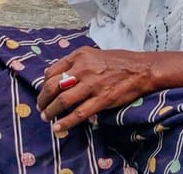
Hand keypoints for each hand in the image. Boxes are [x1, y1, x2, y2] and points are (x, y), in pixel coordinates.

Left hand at [36, 47, 153, 131]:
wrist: (142, 69)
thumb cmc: (118, 61)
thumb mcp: (93, 54)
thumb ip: (73, 62)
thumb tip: (51, 73)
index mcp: (79, 56)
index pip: (52, 71)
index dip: (44, 85)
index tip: (43, 93)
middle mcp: (83, 68)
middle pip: (53, 86)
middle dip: (43, 99)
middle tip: (41, 107)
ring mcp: (92, 85)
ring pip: (63, 100)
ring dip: (51, 111)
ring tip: (46, 118)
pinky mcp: (102, 99)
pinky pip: (79, 113)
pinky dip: (66, 122)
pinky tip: (59, 127)